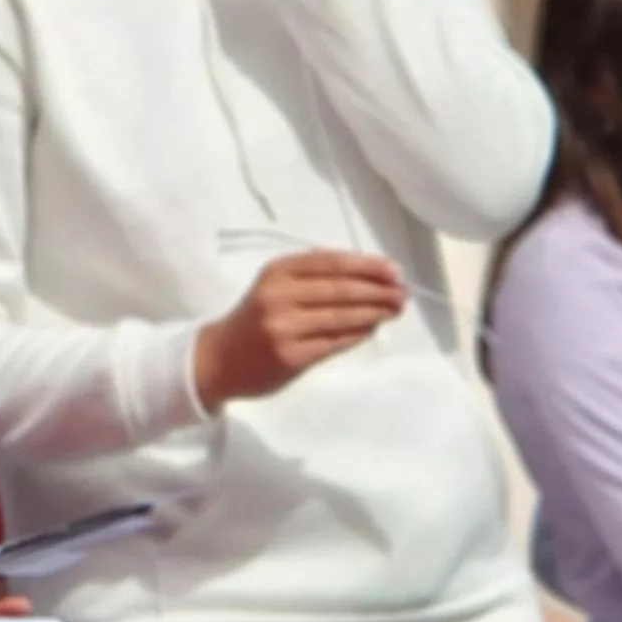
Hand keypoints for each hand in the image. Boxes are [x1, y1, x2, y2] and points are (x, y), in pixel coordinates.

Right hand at [192, 250, 403, 409]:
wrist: (219, 359)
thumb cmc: (255, 319)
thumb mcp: (275, 286)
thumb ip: (314, 279)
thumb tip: (371, 279)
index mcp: (277, 271)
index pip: (331, 262)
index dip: (367, 265)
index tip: (393, 270)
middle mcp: (279, 295)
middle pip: (341, 289)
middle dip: (378, 291)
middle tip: (403, 294)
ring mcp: (284, 327)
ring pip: (342, 316)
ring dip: (375, 313)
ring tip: (395, 310)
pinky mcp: (291, 356)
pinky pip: (335, 342)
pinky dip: (358, 334)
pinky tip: (372, 329)